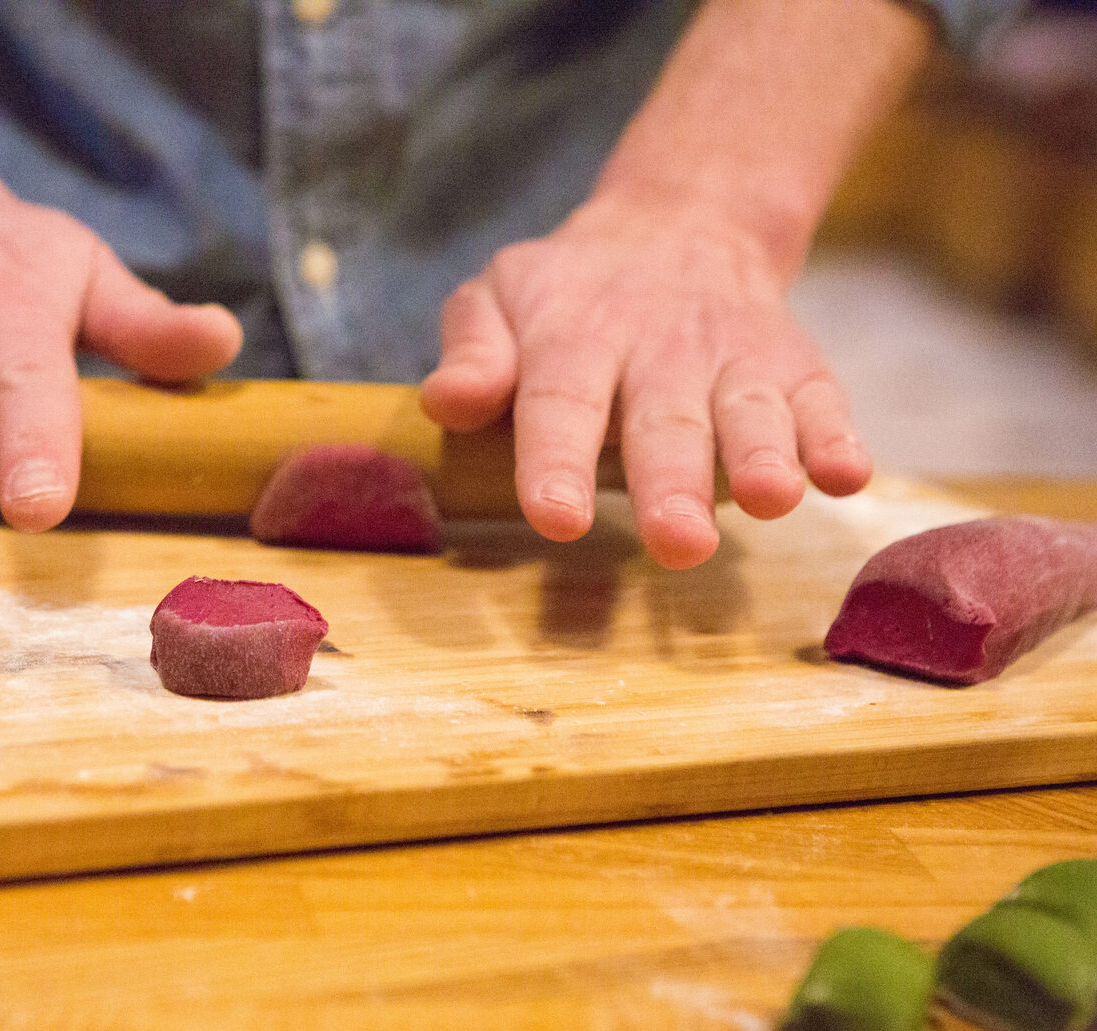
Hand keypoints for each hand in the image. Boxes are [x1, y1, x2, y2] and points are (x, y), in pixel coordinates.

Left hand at [419, 193, 871, 569]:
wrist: (678, 223)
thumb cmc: (566, 294)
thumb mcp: (498, 299)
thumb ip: (473, 352)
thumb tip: (447, 401)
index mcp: (572, 338)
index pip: (560, 402)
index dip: (556, 462)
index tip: (556, 518)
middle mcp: (658, 349)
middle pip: (665, 421)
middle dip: (673, 484)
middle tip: (677, 544)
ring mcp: (733, 357)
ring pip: (749, 409)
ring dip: (764, 455)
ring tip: (772, 500)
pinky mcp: (795, 365)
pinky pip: (821, 398)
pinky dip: (837, 436)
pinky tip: (846, 476)